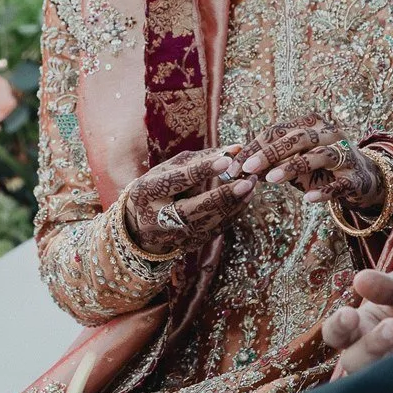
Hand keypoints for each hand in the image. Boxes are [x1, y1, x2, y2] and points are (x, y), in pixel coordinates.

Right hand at [122, 149, 255, 257]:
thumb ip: (201, 158)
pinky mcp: (189, 244)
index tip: (226, 160)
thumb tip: (235, 149)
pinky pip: (217, 228)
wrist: (141, 227)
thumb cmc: (159, 187)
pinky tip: (245, 198)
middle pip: (194, 207)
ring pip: (210, 220)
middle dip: (223, 195)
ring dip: (234, 202)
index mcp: (148, 191)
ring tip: (251, 184)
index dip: (202, 170)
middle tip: (246, 180)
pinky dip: (233, 212)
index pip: (177, 180)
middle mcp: (158, 217)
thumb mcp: (170, 169)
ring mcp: (174, 234)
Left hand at [220, 116, 382, 208]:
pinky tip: (308, 198)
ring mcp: (344, 155)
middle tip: (248, 168)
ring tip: (272, 179)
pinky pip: (339, 184)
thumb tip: (236, 166)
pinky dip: (325, 191)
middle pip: (297, 138)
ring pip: (318, 156)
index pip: (277, 131)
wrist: (362, 179)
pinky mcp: (355, 177)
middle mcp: (329, 134)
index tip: (233, 166)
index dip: (253, 148)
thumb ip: (269, 161)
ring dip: (293, 166)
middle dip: (270, 152)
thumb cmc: (320, 167)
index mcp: (310, 124)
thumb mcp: (293, 161)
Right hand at [320, 269, 392, 377]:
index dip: (338, 326)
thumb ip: (385, 285)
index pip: (335, 332)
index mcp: (361, 326)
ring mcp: (387, 372)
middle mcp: (368, 353)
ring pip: (372, 378)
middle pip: (351, 361)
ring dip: (388, 362)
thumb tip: (360, 279)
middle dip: (369, 345)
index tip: (350, 315)